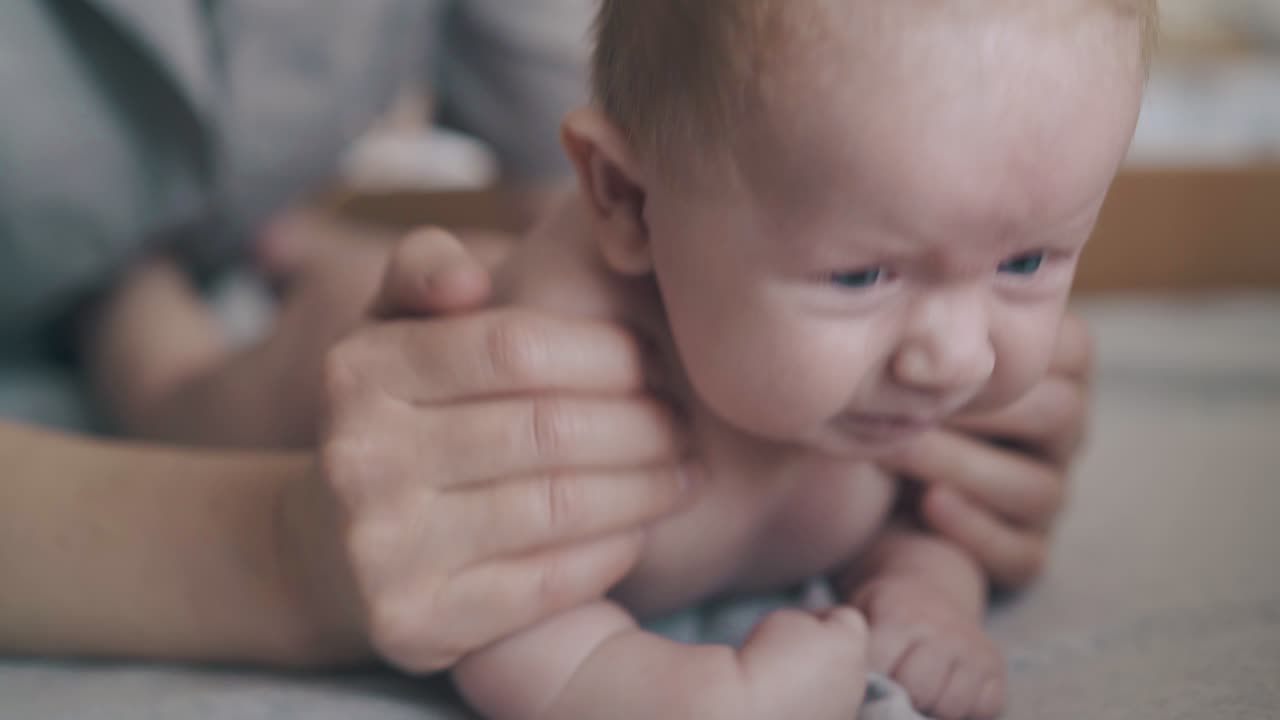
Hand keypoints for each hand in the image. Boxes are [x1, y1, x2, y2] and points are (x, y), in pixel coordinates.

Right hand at [281, 229, 699, 672]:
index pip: (516, 347)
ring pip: (560, 506)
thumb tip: (469, 278)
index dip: (606, 352)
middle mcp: (360, 458)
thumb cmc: (392, 418)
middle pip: (548, 429)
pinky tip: (638, 530)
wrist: (321, 552)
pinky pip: (548, 583)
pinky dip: (611, 552)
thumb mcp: (386, 328)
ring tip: (684, 472)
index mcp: (361, 371)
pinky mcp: (416, 623)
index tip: (653, 360)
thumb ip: (422, 269)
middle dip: (643, 423)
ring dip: (645, 487)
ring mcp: (383, 549)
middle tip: (684, 422)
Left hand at [854, 577, 1004, 719]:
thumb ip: (850, 641)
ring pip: (951, 706)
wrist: (930, 587)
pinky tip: (947, 694)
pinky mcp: (996, 665)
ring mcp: (974, 648)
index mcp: (901, 615)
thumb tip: (841, 677)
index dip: (869, 684)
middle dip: (901, 698)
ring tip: (920, 695)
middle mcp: (943, 629)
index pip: (882, 670)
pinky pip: (985, 709)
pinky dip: (967, 712)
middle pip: (919, 692)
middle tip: (895, 692)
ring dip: (933, 709)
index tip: (865, 681)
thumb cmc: (886, 610)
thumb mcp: (860, 610)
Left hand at [881, 313, 1092, 586]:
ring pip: (1039, 488)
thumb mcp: (909, 348)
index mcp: (1051, 372)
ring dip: (964, 466)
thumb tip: (910, 263)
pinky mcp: (1024, 550)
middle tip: (906, 399)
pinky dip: (976, 529)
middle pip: (1059, 415)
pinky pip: (1024, 551)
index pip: (1071, 349)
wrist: (854, 486)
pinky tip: (928, 505)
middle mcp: (1060, 432)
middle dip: (980, 408)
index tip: (936, 346)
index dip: (1012, 348)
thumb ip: (926, 315)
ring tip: (899, 450)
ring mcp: (1046, 492)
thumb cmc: (886, 392)